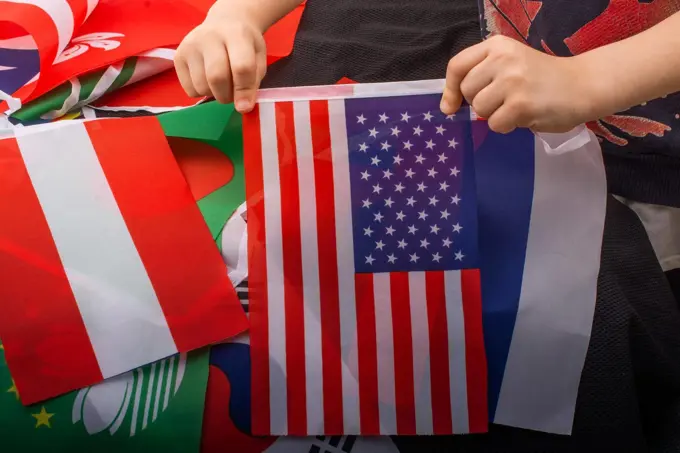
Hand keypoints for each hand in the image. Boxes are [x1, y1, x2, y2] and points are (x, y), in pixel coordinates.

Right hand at [174, 10, 266, 112]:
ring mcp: (190, 45)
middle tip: (233, 94)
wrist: (225, 23)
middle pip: (217, 77)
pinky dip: (201, 92)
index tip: (245, 106)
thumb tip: (242, 108)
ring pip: (201, 86)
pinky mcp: (178, 56)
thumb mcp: (258, 59)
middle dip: (227, 95)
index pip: (241, 67)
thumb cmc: (245, 45)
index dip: (244, 91)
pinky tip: (207, 80)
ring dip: (214, 94)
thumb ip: (253, 82)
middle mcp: (209, 36)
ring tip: (221, 84)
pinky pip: (189, 89)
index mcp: (237, 34)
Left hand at [440, 35, 595, 133]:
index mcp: (497, 45)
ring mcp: (512, 81)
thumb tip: (448, 106)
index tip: (450, 106)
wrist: (583, 85)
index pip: (457, 66)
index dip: (450, 89)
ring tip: (516, 107)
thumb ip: (481, 76)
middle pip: (467, 91)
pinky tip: (524, 116)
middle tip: (503, 101)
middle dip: (480, 103)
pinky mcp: (520, 104)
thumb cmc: (542, 78)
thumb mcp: (510, 64)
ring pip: (480, 110)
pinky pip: (495, 124)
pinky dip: (506, 126)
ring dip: (494, 116)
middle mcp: (502, 58)